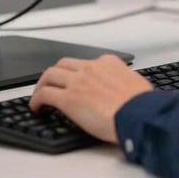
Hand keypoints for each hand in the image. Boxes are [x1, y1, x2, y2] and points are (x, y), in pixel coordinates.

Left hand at [29, 54, 152, 143]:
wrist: (139, 114)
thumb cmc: (142, 105)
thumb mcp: (137, 84)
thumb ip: (124, 83)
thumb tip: (124, 92)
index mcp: (109, 63)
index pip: (87, 63)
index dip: (78, 72)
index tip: (76, 82)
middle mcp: (91, 68)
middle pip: (64, 64)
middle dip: (55, 73)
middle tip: (51, 84)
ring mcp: (78, 81)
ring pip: (50, 74)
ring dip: (42, 84)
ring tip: (39, 96)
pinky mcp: (69, 99)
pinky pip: (45, 94)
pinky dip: (37, 99)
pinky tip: (36, 108)